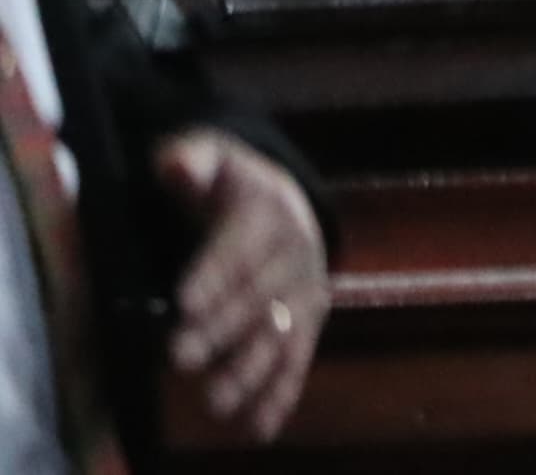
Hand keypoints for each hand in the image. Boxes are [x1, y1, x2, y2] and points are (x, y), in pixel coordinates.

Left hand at [158, 128, 325, 441]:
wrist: (285, 199)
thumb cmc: (230, 184)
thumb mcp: (210, 158)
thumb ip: (190, 160)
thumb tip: (176, 165)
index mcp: (268, 212)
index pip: (239, 247)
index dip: (214, 274)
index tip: (184, 303)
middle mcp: (296, 253)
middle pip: (258, 295)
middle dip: (221, 329)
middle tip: (180, 358)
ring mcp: (306, 291)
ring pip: (281, 334)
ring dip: (251, 370)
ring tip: (216, 402)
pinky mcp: (309, 321)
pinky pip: (299, 359)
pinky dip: (282, 394)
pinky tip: (260, 427)